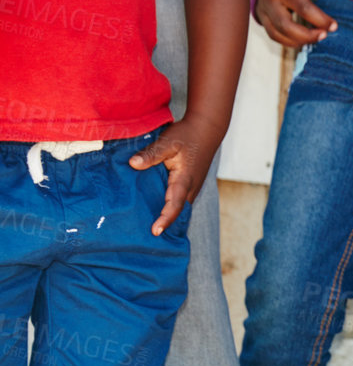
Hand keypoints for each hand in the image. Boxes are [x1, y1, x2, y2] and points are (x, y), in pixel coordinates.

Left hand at [128, 116, 223, 235]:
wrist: (206, 130)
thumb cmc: (187, 135)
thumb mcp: (168, 142)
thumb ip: (151, 154)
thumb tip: (133, 164)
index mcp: (184, 180)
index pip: (174, 204)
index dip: (165, 218)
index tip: (155, 231)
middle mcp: (190, 188)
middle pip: (178, 211)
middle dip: (165, 223)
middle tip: (145, 235)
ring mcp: (192, 187)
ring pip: (179, 207)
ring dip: (167, 216)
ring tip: (148, 226)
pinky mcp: (189, 184)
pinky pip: (179, 201)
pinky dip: (170, 207)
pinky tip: (155, 208)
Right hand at [254, 0, 334, 47]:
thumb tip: (339, 3)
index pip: (303, 8)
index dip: (320, 20)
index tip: (334, 26)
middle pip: (285, 25)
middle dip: (307, 35)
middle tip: (324, 36)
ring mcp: (263, 11)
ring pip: (277, 34)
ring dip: (299, 41)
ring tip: (316, 38)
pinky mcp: (262, 20)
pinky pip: (275, 37)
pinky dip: (291, 42)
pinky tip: (304, 40)